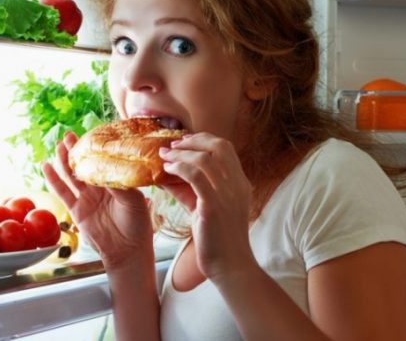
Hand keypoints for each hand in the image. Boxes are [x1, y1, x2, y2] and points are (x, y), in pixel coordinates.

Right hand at [41, 131, 153, 269]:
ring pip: (72, 176)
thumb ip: (119, 185)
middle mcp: (101, 188)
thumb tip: (107, 169)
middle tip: (68, 135)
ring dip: (64, 161)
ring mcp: (88, 198)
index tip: (89, 135)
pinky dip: (54, 179)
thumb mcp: (134, 200)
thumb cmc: (137, 225)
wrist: (128, 250)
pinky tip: (46, 166)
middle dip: (76, 150)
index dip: (95, 149)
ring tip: (58, 145)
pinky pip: (63, 192)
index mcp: (117, 182)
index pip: (103, 161)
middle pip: (85, 166)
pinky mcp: (77, 210)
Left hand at [159, 133, 255, 282]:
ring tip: (165, 156)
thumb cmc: (218, 240)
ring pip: (205, 158)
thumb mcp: (206, 209)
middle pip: (218, 146)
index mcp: (240, 183)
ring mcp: (227, 194)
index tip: (184, 142)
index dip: (204, 139)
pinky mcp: (214, 206)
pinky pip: (195, 176)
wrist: (230, 265)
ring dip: (181, 153)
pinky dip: (179, 168)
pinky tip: (167, 171)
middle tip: (172, 145)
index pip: (226, 148)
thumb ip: (191, 191)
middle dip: (193, 141)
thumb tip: (167, 176)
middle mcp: (237, 184)